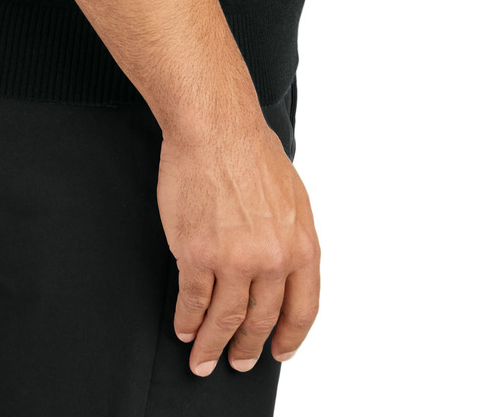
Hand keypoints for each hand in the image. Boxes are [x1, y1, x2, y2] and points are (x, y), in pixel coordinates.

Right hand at [156, 114, 319, 376]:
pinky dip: (188, 319)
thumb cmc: (251, 149)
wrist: (215, 126)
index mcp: (301, 245)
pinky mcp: (196, 254)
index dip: (290, 336)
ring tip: (204, 358)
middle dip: (248, 348)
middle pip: (261, 320)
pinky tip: (186, 326)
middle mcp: (271, 259)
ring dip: (213, 344)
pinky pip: (193, 300)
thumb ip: (290, 239)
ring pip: (225, 319)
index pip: (302, 309)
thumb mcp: (293, 197)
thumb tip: (282, 271)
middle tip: (239, 362)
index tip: (280, 350)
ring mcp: (233, 260)